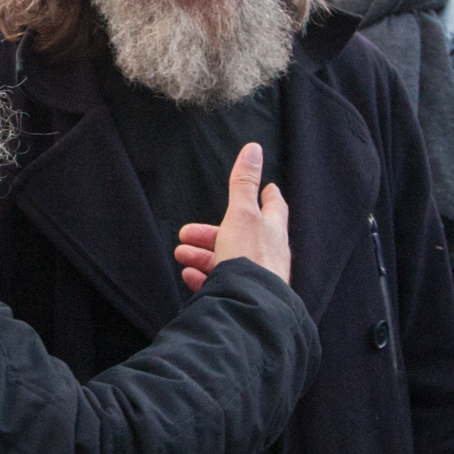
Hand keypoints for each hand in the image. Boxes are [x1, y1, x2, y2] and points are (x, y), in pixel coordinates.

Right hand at [174, 142, 289, 291]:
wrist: (250, 306)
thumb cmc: (250, 256)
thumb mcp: (242, 213)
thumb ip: (243, 183)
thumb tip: (254, 148)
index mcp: (272, 230)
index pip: (273, 207)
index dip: (267, 196)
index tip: (267, 188)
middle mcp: (268, 254)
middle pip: (239, 236)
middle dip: (211, 232)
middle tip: (186, 232)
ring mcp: (257, 277)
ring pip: (227, 260)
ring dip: (202, 255)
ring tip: (180, 254)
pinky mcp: (244, 296)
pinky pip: (221, 284)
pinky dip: (204, 277)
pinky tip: (189, 275)